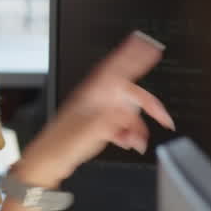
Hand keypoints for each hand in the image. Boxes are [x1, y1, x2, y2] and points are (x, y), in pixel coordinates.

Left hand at [16, 32, 173, 186]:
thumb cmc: (58, 146)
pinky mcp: (97, 127)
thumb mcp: (88, 131)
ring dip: (137, 127)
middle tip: (163, 117)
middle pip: (128, 93)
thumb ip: (111, 119)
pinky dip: (129, 135)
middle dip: (148, 104)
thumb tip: (129, 111)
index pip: (115, 68)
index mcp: (91, 95)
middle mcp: (95, 101)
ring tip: (137, 142)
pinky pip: (121, 126)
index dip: (133, 55)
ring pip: (127, 113)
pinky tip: (127, 142)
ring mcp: (97, 113)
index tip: (148, 47)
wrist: (46, 164)